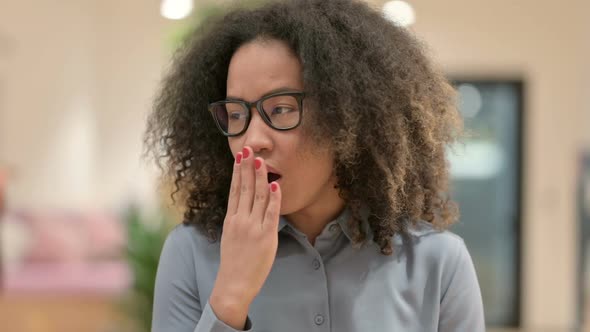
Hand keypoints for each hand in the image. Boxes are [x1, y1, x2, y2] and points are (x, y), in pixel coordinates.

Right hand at [209, 146, 281, 327]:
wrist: (233, 284)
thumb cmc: (234, 263)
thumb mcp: (230, 237)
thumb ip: (238, 220)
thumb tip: (244, 205)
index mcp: (231, 219)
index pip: (235, 189)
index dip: (238, 171)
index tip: (240, 156)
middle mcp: (241, 220)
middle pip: (245, 188)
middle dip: (248, 167)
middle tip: (249, 149)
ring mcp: (253, 228)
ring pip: (258, 196)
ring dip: (260, 177)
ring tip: (262, 160)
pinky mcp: (266, 236)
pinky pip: (271, 213)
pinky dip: (273, 198)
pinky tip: (275, 185)